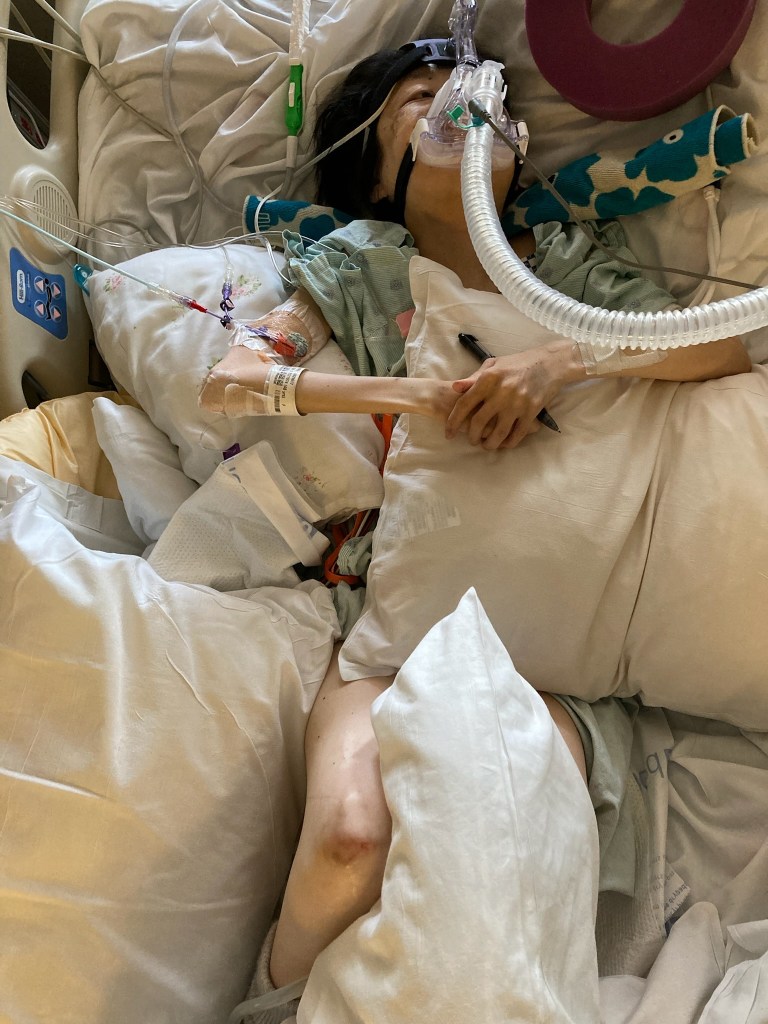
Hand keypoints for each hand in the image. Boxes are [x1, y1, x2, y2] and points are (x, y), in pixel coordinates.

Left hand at [444, 345, 570, 449]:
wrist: (549, 363)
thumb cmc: (518, 363)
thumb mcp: (493, 365)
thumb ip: (473, 378)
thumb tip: (454, 388)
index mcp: (488, 378)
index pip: (464, 404)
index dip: (453, 422)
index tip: (448, 434)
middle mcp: (500, 391)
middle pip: (478, 422)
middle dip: (471, 436)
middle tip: (472, 440)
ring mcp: (517, 403)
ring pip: (498, 433)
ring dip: (489, 444)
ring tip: (486, 446)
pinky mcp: (531, 411)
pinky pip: (517, 434)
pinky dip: (509, 443)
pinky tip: (504, 444)